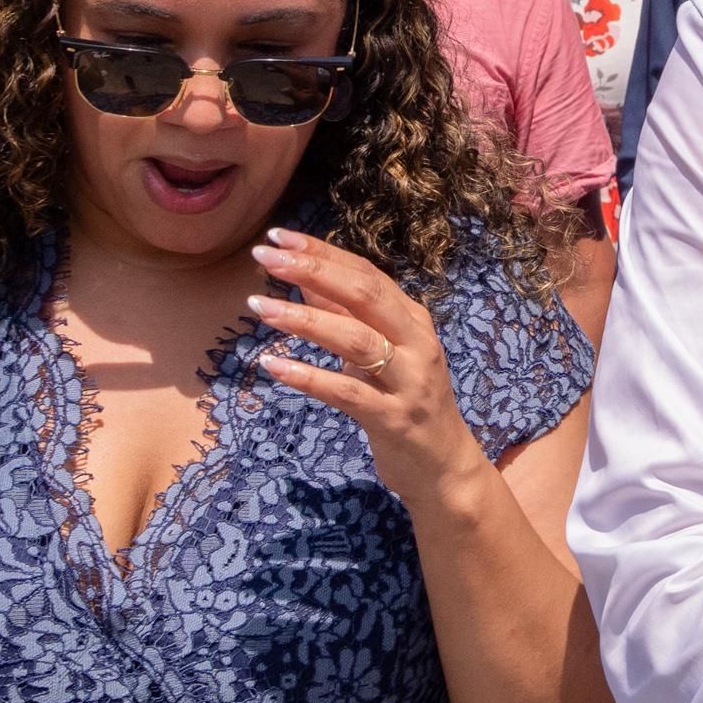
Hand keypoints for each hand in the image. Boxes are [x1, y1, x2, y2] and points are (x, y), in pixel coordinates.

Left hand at [249, 228, 481, 511]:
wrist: (442, 467)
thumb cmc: (405, 403)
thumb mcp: (378, 355)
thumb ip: (347, 317)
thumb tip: (306, 279)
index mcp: (413, 320)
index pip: (366, 274)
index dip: (322, 252)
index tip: (278, 236)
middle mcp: (417, 343)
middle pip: (365, 295)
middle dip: (313, 270)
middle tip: (265, 256)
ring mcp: (408, 382)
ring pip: (356, 340)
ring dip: (304, 319)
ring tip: (259, 306)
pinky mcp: (393, 419)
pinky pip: (346, 393)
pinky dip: (308, 377)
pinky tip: (272, 365)